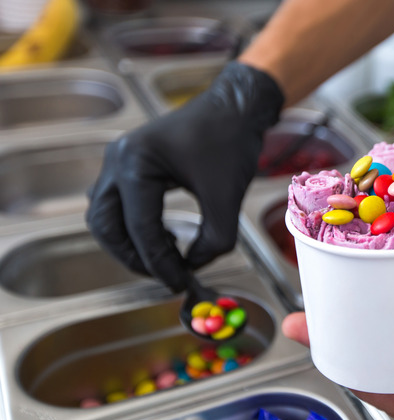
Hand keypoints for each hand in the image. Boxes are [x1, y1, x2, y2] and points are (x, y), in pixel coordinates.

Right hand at [87, 61, 283, 290]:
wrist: (234, 108)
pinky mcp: (130, 165)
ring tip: (165, 257)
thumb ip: (213, 240)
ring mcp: (119, 161)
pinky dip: (132, 226)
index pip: (140, 229)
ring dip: (129, 243)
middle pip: (106, 226)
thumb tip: (193, 267)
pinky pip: (117, 204)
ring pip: (105, 216)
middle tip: (165, 276)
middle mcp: (118, 160)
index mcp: (136, 163)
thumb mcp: (227, 197)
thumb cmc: (230, 142)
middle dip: (133, 257)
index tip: (180, 283)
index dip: (160, 263)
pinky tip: (163, 236)